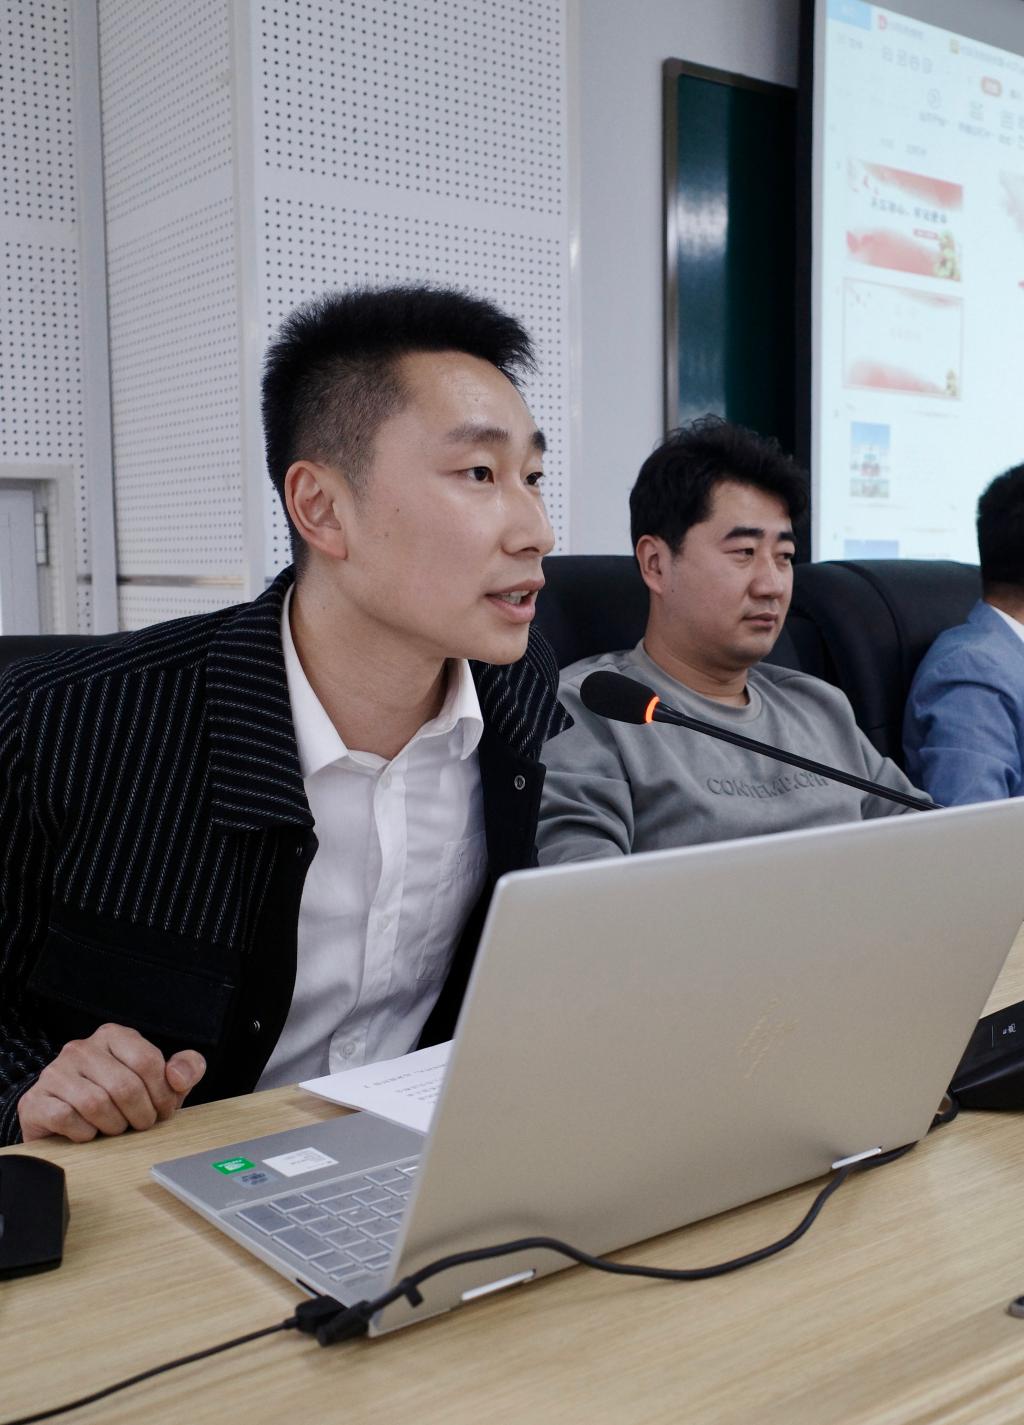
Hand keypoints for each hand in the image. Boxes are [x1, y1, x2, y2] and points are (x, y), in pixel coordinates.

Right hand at [17, 1024, 205, 1142]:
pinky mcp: (36, 1100)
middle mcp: (81, 1048)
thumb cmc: (117, 1099)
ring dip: (114, 1126)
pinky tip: (88, 1132)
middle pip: (124, 1086)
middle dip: (141, 1115)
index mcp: (113, 1036)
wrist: (63, 1115)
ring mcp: (55, 1072)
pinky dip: (85, 1133)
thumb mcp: (157, 1082)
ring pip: (97, 1104)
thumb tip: (178, 1076)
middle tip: (141, 1125)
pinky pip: (67, 1118)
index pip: (147, 1061)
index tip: (163, 1111)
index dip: (163, 1094)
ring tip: (116, 1128)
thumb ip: (184, 1070)